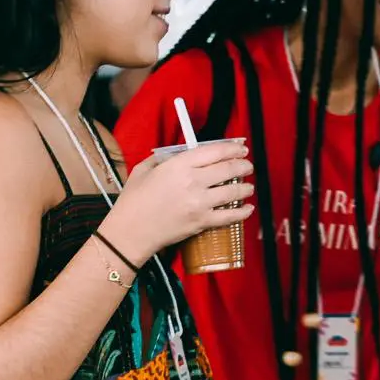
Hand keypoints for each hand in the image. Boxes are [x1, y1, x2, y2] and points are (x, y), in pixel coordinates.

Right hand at [108, 139, 252, 258]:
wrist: (130, 231)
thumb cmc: (134, 200)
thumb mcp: (145, 169)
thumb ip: (165, 158)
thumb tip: (184, 154)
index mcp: (179, 165)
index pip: (214, 152)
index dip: (232, 148)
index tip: (241, 148)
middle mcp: (193, 182)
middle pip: (228, 169)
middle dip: (243, 165)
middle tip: (247, 165)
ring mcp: (200, 203)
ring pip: (233, 192)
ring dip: (246, 188)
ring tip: (249, 187)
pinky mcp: (202, 222)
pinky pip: (230, 216)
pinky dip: (243, 212)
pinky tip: (248, 209)